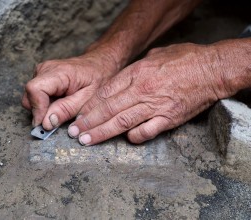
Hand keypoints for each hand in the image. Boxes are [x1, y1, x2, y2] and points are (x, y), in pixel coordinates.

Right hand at [22, 50, 118, 129]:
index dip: (37, 109)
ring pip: (30, 98)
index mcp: (59, 71)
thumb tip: (46, 123)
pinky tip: (59, 102)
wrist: (98, 64)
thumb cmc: (97, 78)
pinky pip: (35, 96)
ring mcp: (40, 72)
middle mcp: (45, 69)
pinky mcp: (40, 77)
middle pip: (29, 97)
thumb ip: (66, 110)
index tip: (45, 125)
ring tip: (63, 107)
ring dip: (43, 109)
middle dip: (41, 113)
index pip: (35, 89)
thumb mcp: (87, 98)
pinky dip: (45, 104)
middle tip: (59, 118)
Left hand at [68, 43, 228, 144]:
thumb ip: (136, 68)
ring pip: (122, 122)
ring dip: (102, 133)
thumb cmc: (185, 59)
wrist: (212, 69)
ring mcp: (155, 106)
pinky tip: (126, 139)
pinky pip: (146, 132)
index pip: (105, 92)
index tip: (79, 115)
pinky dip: (134, 137)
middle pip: (108, 109)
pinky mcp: (169, 119)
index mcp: (137, 73)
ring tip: (87, 141)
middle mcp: (142, 90)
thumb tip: (122, 79)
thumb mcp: (155, 55)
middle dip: (88, 122)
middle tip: (75, 133)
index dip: (89, 106)